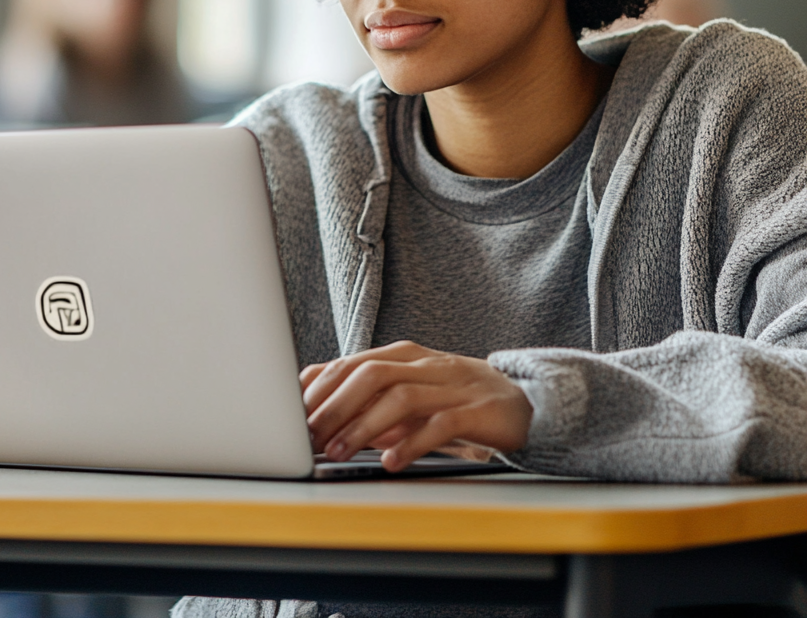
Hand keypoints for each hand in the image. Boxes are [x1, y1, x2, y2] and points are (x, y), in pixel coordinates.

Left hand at [300, 340, 532, 472]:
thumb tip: (313, 404)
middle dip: (334, 406)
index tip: (292, 415)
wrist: (524, 402)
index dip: (319, 389)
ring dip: (364, 427)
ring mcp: (451, 386)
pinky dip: (412, 444)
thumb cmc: (456, 399)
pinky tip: (392, 462)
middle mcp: (424, 365)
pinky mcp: (476, 411)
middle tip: (309, 436)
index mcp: (403, 355)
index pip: (351, 364)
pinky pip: (440, 425)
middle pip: (370, 375)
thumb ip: (367, 396)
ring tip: (339, 453)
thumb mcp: (408, 392)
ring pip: (400, 397)